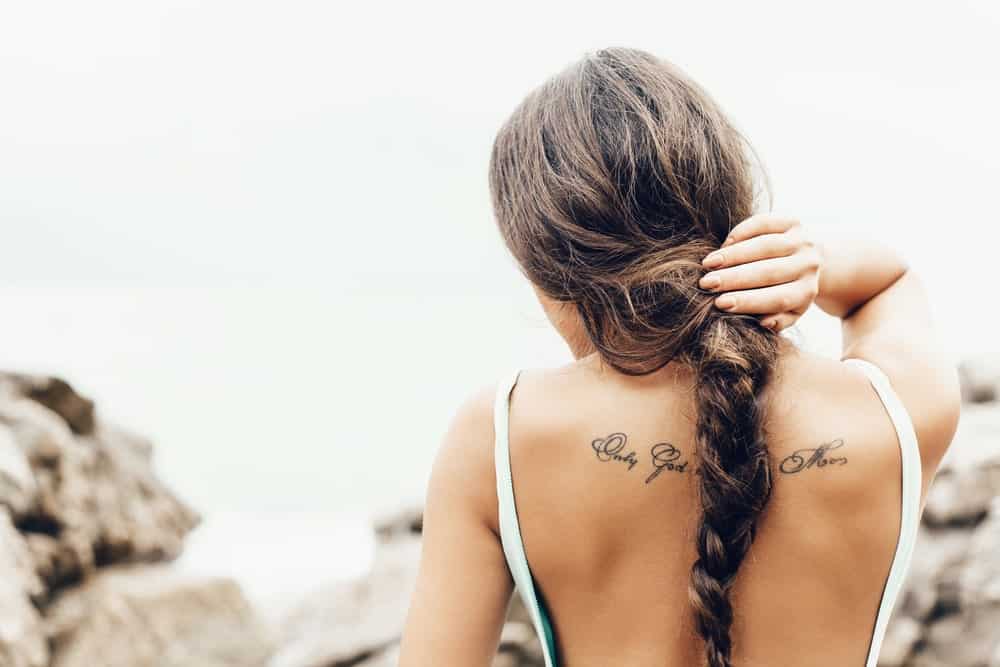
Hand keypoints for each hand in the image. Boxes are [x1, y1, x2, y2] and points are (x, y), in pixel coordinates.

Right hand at [698, 215, 820, 331]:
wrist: (808, 261)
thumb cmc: (785, 291)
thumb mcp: (787, 312)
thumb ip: (777, 321)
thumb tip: (764, 323)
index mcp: (806, 292)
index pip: (777, 299)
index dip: (748, 301)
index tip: (719, 303)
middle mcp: (809, 265)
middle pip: (769, 272)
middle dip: (733, 278)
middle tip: (706, 283)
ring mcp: (803, 241)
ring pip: (765, 247)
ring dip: (733, 255)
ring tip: (708, 264)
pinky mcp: (793, 222)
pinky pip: (764, 224)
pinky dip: (741, 233)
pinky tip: (724, 245)